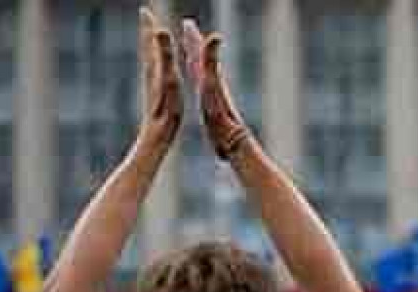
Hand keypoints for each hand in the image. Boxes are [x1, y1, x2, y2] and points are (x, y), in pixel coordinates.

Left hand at [138, 7, 182, 150]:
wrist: (156, 136)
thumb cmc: (166, 110)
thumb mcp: (170, 79)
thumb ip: (165, 55)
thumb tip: (160, 30)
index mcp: (154, 68)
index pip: (150, 41)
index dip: (149, 26)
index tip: (145, 10)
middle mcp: (150, 75)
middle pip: (147, 48)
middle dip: (148, 32)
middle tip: (146, 16)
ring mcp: (152, 86)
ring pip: (150, 61)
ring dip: (151, 47)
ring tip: (151, 38)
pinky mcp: (156, 96)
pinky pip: (156, 74)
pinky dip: (156, 65)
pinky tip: (158, 70)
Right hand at [182, 19, 249, 158]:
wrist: (230, 141)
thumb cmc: (220, 116)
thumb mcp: (211, 85)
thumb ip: (211, 62)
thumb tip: (216, 36)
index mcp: (208, 78)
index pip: (198, 54)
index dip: (192, 39)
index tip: (187, 24)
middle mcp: (212, 85)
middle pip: (202, 59)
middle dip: (194, 44)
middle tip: (188, 29)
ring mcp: (213, 97)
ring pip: (203, 73)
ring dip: (197, 61)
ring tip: (192, 52)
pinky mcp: (212, 109)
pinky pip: (203, 88)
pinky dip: (199, 81)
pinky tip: (200, 84)